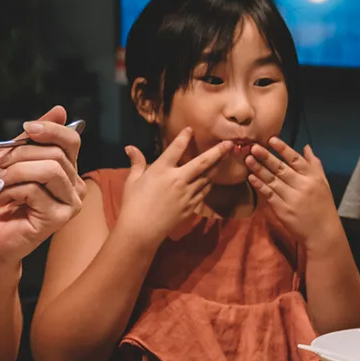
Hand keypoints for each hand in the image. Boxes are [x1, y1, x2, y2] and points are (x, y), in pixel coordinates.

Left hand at [0, 105, 86, 268]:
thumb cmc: (2, 202)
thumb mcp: (13, 161)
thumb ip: (33, 139)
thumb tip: (60, 110)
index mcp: (67, 170)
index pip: (71, 139)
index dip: (50, 129)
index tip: (27, 128)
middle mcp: (75, 187)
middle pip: (56, 153)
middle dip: (20, 154)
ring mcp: (71, 204)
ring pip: (49, 169)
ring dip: (16, 172)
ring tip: (0, 183)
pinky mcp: (59, 219)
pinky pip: (36, 190)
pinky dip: (13, 191)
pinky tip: (3, 199)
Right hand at [113, 128, 233, 243]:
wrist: (141, 231)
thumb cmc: (133, 204)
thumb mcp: (132, 181)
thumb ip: (136, 163)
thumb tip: (130, 147)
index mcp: (161, 170)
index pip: (175, 149)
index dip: (184, 138)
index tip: (190, 130)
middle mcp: (178, 180)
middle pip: (202, 163)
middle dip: (217, 152)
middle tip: (229, 143)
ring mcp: (187, 194)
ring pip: (208, 178)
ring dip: (218, 167)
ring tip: (226, 158)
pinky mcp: (191, 206)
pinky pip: (204, 192)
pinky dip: (209, 184)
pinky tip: (213, 179)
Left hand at [246, 137, 340, 250]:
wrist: (322, 232)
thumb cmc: (323, 206)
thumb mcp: (323, 183)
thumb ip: (314, 164)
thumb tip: (306, 147)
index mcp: (312, 177)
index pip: (295, 159)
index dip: (283, 148)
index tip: (271, 139)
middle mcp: (302, 186)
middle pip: (281, 168)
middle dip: (266, 157)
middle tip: (253, 147)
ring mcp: (291, 198)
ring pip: (272, 180)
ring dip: (259, 169)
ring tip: (248, 159)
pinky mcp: (282, 209)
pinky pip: (268, 194)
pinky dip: (259, 185)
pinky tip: (251, 177)